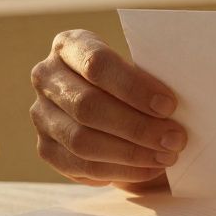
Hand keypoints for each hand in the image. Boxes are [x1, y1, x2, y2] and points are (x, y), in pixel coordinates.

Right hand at [30, 29, 185, 188]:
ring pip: (82, 140)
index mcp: (69, 45)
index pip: (96, 64)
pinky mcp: (45, 148)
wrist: (110, 109)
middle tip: (174, 138)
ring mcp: (41, 114)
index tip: (169, 105)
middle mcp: (46, 77)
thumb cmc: (131, 84)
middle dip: (137, 127)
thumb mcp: (137, 70)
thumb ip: (149, 81)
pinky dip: (120, 170)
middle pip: (87, 105)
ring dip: (131, 153)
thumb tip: (174, 109)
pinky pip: (80, 166)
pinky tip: (148, 168)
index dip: (134, 87)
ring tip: (166, 156)